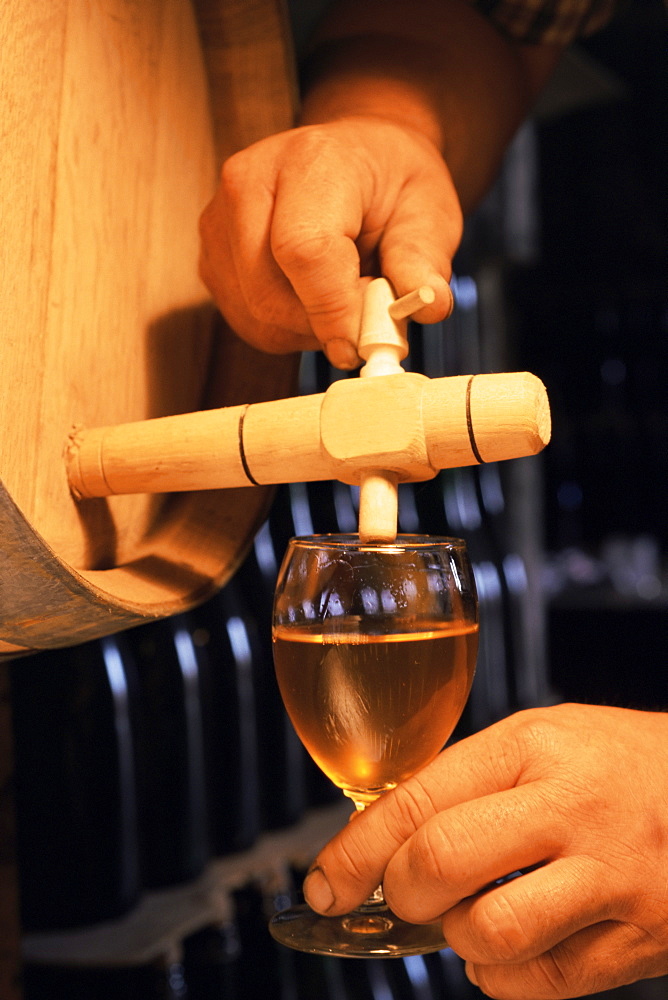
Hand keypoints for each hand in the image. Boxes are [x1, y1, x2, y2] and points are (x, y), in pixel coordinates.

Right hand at [199, 118, 459, 367]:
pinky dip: (285, 331)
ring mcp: (220, 221)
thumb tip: (429, 307)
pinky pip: (246, 320)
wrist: (354, 160)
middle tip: (363, 322)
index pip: (304, 249)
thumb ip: (424, 261)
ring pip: (254, 315)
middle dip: (320, 327)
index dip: (331, 310)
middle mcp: (250, 183)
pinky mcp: (212, 256)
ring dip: (304, 332)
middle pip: (268, 292)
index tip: (361, 343)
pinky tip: (313, 305)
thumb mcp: (429, 212)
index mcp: (311, 161)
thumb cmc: (391, 185)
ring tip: (342, 303)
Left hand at [303, 703, 667, 998]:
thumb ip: (464, 781)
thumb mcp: (540, 740)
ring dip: (456, 936)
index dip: (355, 852)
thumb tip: (379, 839)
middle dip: (400, 892)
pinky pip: (541, 982)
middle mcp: (570, 807)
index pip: (417, 799)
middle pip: (441, 860)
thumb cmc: (615, 762)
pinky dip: (502, 975)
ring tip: (471, 913)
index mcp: (532, 746)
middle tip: (404, 894)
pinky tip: (511, 945)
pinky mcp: (637, 940)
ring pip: (488, 932)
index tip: (327, 884)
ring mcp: (609, 876)